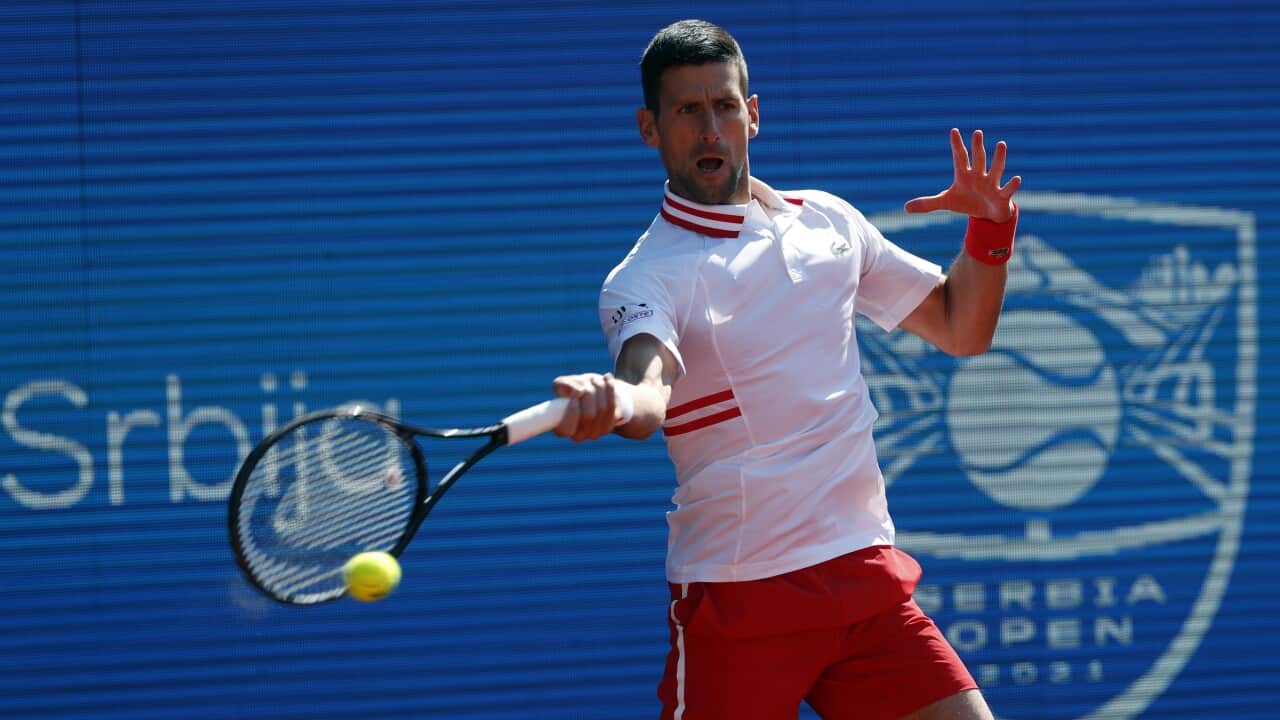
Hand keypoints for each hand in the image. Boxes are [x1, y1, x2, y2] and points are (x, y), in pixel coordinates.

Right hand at [551, 372, 619, 441]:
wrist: (591, 390)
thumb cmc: (571, 388)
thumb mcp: (562, 383)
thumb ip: (564, 385)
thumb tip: (578, 392)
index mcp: (562, 429)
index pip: (567, 429)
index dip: (572, 411)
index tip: (576, 394)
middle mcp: (578, 436)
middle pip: (589, 416)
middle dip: (589, 394)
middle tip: (586, 381)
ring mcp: (594, 433)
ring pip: (602, 410)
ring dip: (599, 389)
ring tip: (594, 379)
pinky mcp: (608, 426)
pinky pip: (612, 406)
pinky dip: (610, 389)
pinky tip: (607, 378)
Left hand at [904, 128, 1020, 221]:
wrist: (986, 215)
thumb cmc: (966, 203)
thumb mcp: (945, 203)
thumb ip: (927, 203)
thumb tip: (905, 208)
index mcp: (964, 175)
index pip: (959, 157)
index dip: (956, 145)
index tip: (953, 131)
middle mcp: (979, 176)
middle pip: (978, 159)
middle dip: (978, 147)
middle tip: (977, 132)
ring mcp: (991, 184)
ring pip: (995, 169)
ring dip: (998, 158)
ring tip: (1001, 144)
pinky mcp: (1001, 196)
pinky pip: (1007, 189)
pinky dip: (1012, 185)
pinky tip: (1017, 178)